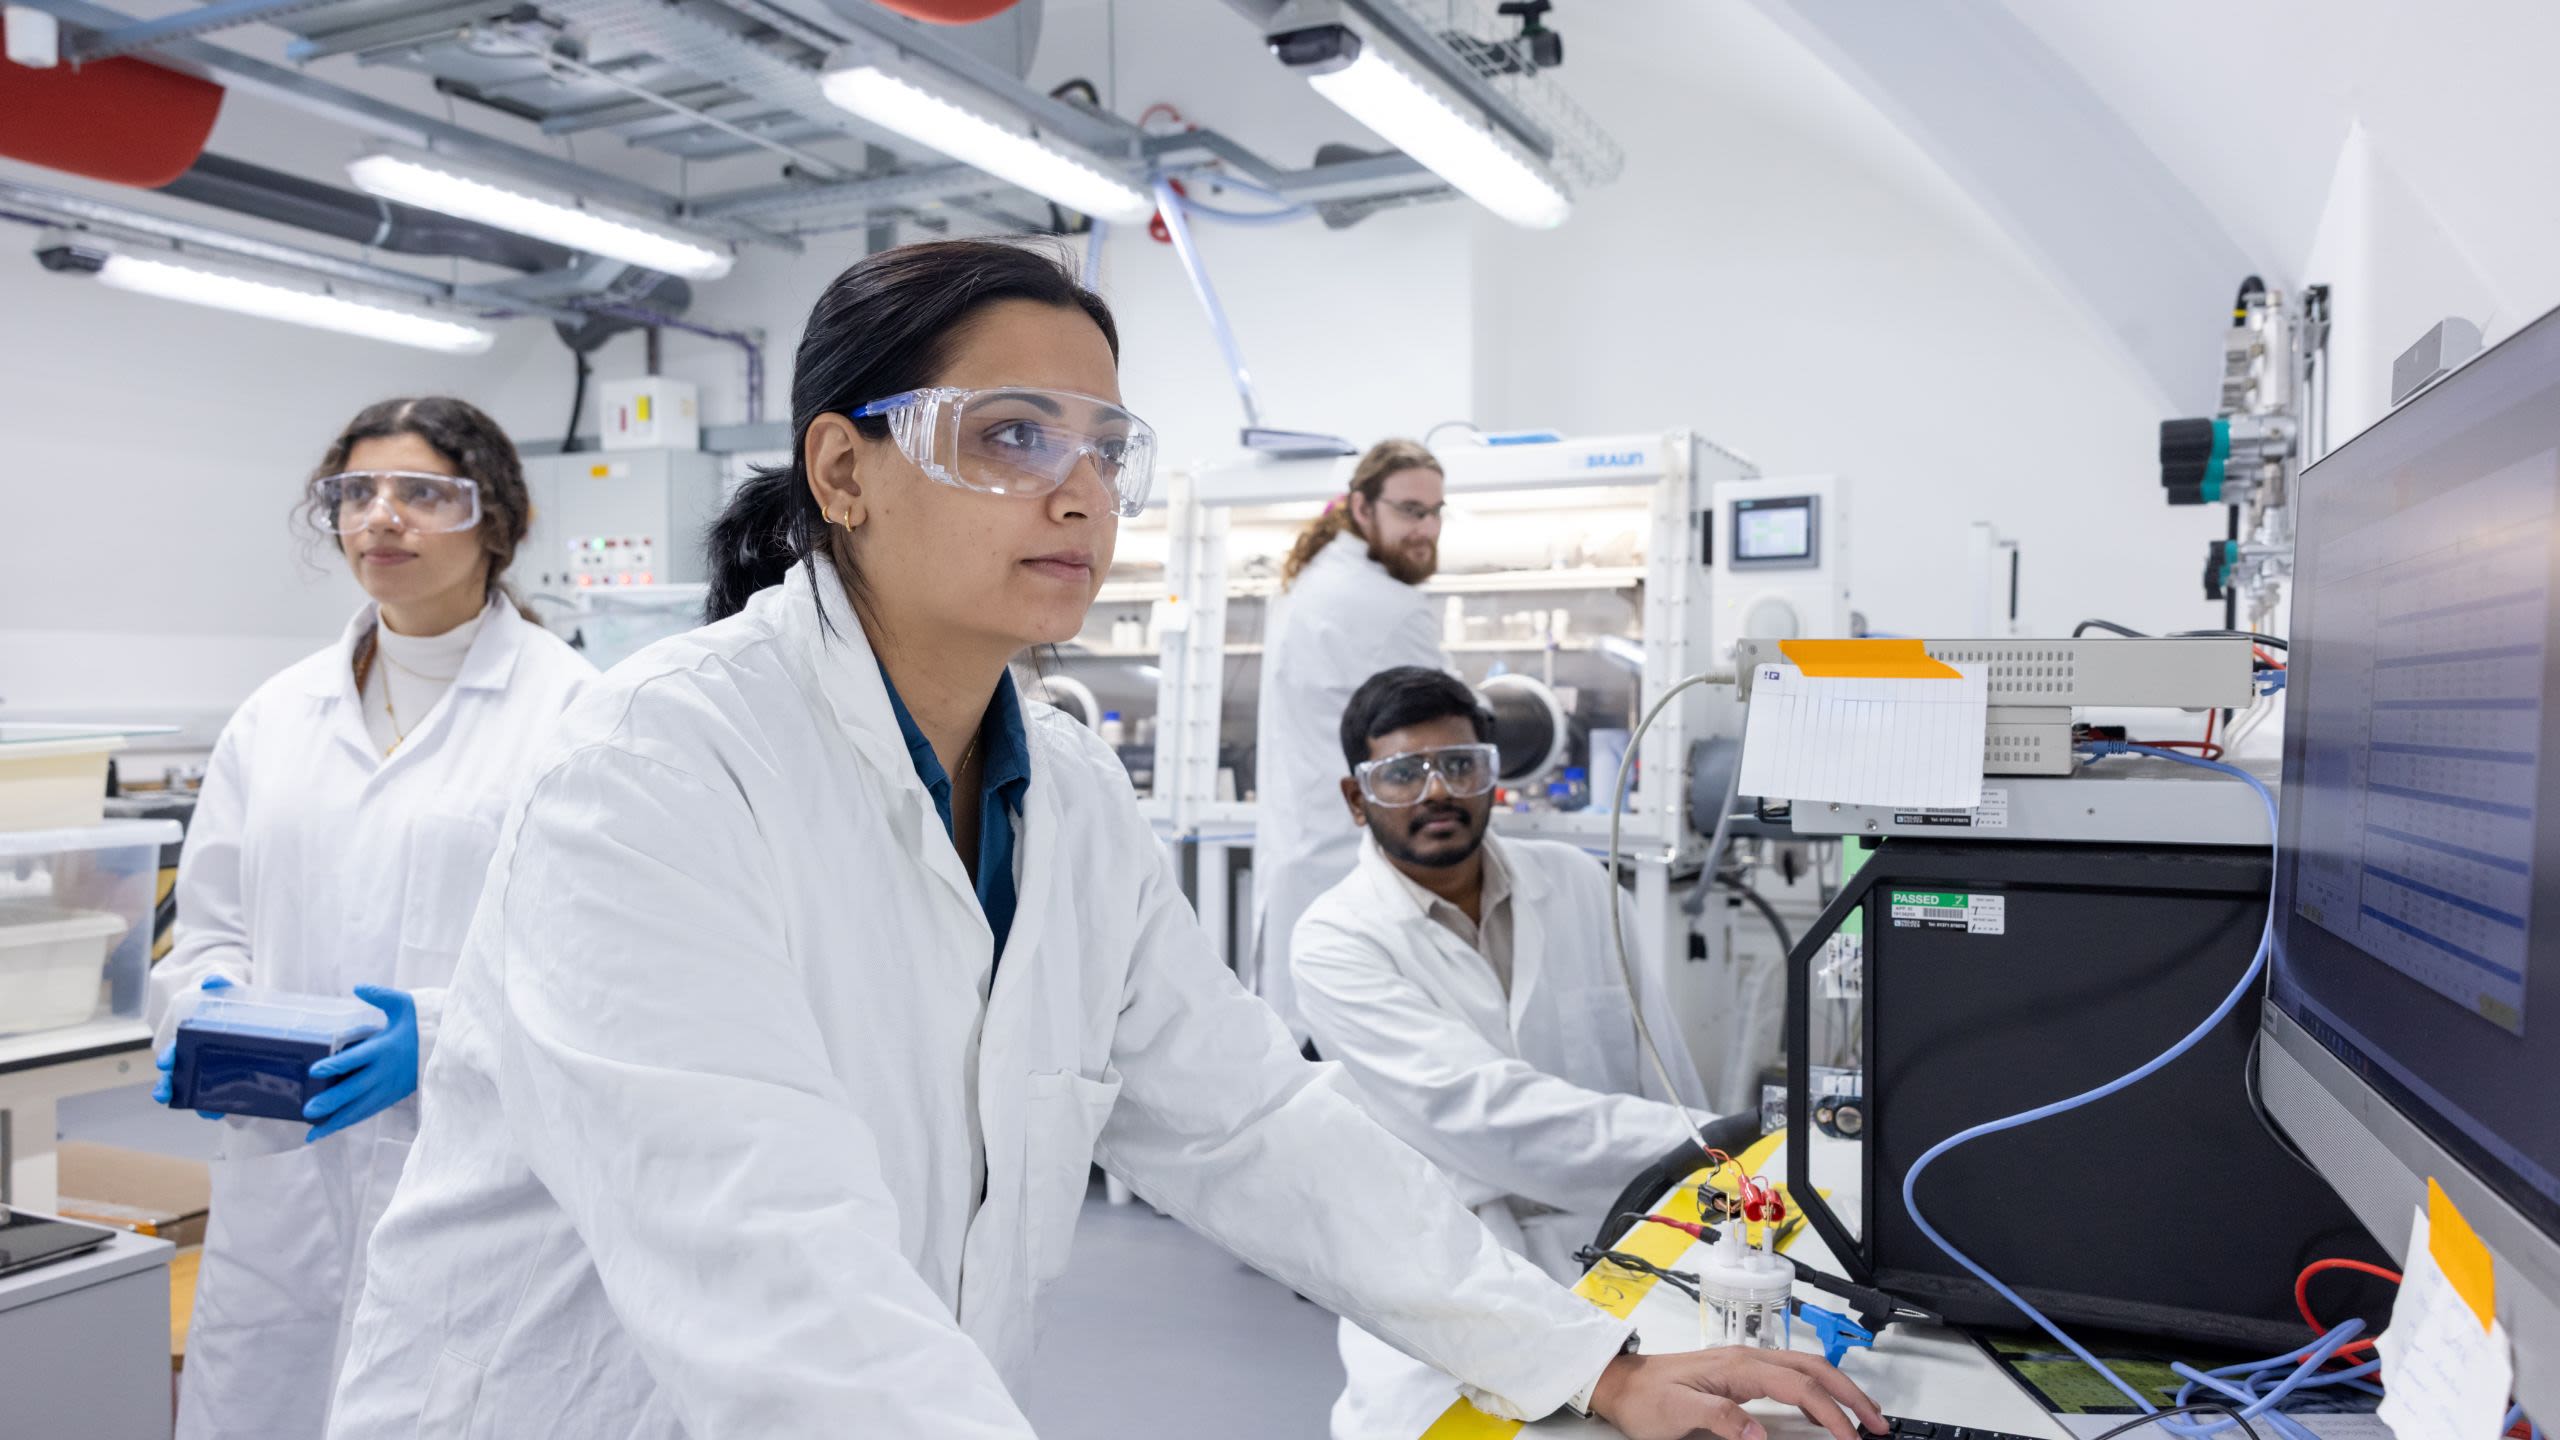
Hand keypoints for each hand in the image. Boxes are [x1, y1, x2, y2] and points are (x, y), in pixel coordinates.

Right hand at [154, 975, 233, 1118]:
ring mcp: (211, 1073)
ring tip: (199, 1111)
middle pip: (176, 1075)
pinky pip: (218, 1099)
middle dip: (168, 1085)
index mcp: (191, 1037)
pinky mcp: (229, 1083)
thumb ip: (220, 983)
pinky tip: (217, 1113)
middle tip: (164, 1093)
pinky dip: (215, 1108)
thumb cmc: (234, 1005)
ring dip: (192, 1102)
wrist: (257, 1016)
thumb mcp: (229, 991)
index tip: (165, 1063)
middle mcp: (195, 1058)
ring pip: (193, 1091)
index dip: (168, 1057)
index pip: (174, 1049)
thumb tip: (211, 980)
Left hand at [304, 985, 419, 1143]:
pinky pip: (368, 1112)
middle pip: (355, 1090)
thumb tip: (357, 987)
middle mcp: (386, 1072)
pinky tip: (331, 1128)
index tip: (314, 1070)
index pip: (356, 1058)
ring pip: (361, 1109)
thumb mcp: (404, 1004)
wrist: (451, 1046)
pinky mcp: (393, 1096)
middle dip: (331, 1102)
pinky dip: (349, 1121)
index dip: (335, 1064)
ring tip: (313, 1133)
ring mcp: (390, 1087)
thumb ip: (380, 995)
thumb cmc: (423, 1022)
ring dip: (337, 1121)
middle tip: (308, 1110)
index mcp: (385, 1048)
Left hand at [1589, 1347, 1886, 1439]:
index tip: (1852, 1438)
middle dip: (1851, 1395)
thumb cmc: (1646, 1397)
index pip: (1799, 1387)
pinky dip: (1818, 1389)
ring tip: (1863, 1415)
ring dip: (1839, 1389)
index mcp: (1738, 1366)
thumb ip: (1718, 1418)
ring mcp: (1746, 1363)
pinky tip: (1824, 1406)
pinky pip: (1791, 1376)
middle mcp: (1747, 1359)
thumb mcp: (1676, 1412)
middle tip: (1878, 1424)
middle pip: (1814, 1370)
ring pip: (1807, 1369)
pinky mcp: (1742, 1373)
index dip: (1831, 1413)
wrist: (1622, 1383)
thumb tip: (1758, 1431)